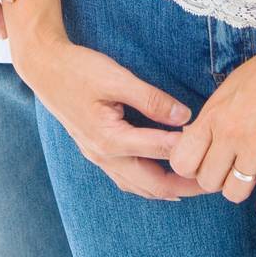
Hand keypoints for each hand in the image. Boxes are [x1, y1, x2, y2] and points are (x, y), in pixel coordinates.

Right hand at [15, 31, 203, 201]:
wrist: (44, 68)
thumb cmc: (79, 69)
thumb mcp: (117, 78)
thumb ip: (151, 98)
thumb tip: (184, 116)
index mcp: (110, 139)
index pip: (160, 150)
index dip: (187, 149)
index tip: (211, 146)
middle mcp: (104, 155)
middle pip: (151, 183)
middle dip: (183, 185)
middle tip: (211, 183)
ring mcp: (97, 157)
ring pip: (137, 186)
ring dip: (166, 189)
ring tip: (192, 187)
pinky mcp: (95, 151)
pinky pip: (125, 179)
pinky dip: (147, 184)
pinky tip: (160, 180)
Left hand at [169, 28, 255, 214]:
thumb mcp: (231, 88)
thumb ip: (213, 116)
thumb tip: (193, 139)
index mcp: (215, 113)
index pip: (182, 160)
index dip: (193, 168)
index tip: (207, 163)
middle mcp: (231, 132)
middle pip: (207, 181)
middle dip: (218, 179)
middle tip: (233, 170)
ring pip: (234, 193)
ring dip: (243, 190)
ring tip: (253, 178)